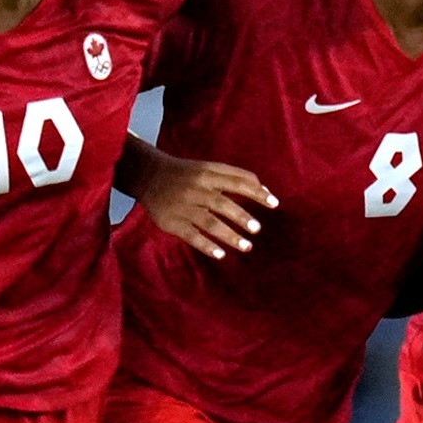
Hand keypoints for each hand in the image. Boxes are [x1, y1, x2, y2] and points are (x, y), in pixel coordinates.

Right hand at [142, 157, 278, 261]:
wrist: (148, 174)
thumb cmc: (187, 173)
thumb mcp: (208, 168)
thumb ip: (234, 177)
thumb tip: (264, 189)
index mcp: (207, 174)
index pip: (237, 182)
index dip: (257, 192)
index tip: (275, 204)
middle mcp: (196, 190)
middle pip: (222, 204)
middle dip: (241, 217)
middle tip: (257, 229)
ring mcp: (183, 207)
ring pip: (208, 222)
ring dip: (229, 236)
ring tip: (247, 246)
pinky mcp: (171, 222)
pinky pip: (191, 236)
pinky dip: (206, 246)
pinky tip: (221, 255)